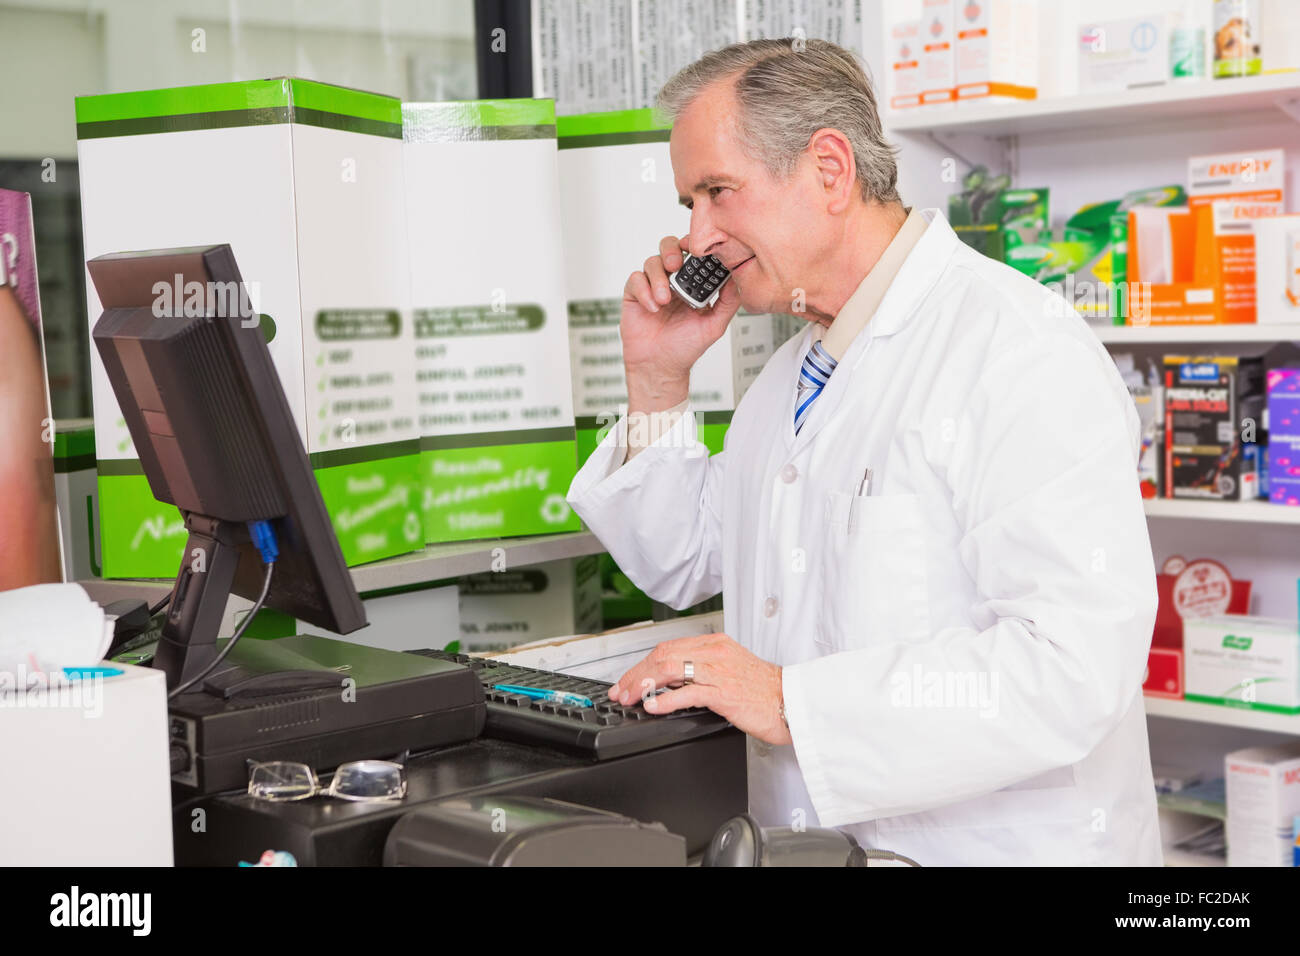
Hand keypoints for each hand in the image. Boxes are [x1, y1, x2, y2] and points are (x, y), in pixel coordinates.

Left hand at [607, 632, 791, 745]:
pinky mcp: (724, 691)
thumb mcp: (730, 670)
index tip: (628, 680)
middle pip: (663, 656)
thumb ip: (702, 670)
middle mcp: (714, 652)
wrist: (792, 702)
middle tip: (621, 691)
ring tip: (630, 698)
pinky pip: (687, 692)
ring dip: (643, 685)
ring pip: (670, 669)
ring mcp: (719, 670)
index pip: (667, 648)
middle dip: (636, 674)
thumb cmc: (765, 691)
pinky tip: (652, 706)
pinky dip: (665, 699)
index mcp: (715, 644)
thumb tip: (671, 682)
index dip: (642, 664)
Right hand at [621, 235, 739, 410]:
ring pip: (651, 262)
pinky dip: (644, 291)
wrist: (660, 366)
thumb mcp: (714, 325)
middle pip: (668, 246)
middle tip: (676, 264)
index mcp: (692, 283)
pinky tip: (654, 308)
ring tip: (665, 299)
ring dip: (658, 277)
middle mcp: (671, 280)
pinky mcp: (634, 294)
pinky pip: (635, 280)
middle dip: (672, 250)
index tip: (697, 247)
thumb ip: (728, 301)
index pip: (692, 253)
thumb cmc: (685, 347)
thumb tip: (737, 278)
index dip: (694, 244)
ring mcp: (652, 285)